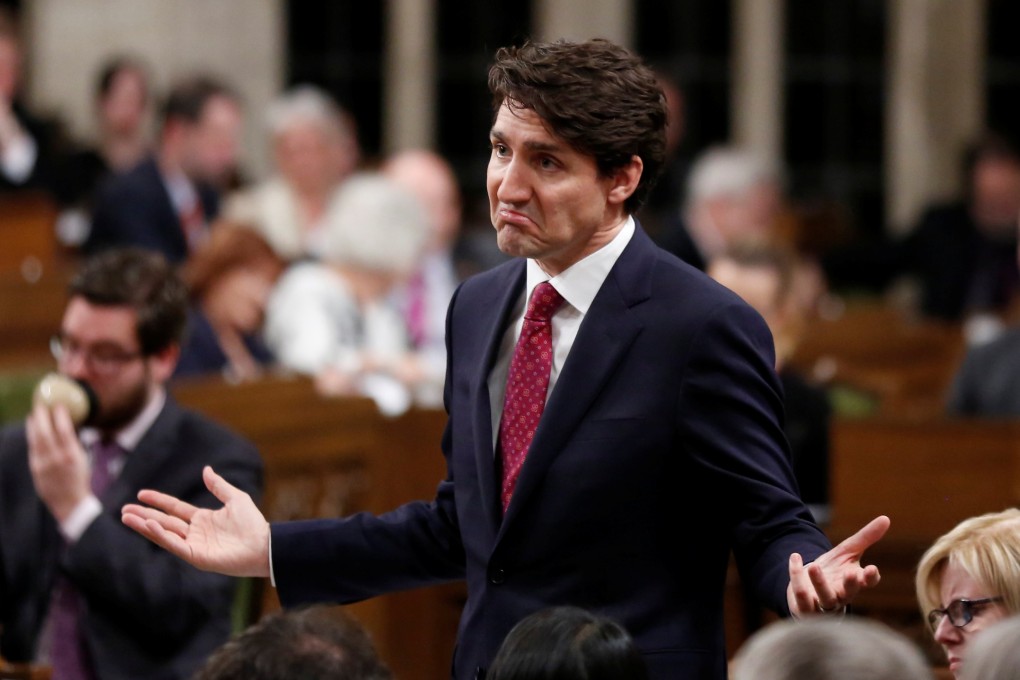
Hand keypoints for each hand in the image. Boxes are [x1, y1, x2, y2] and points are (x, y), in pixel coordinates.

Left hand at [26, 402, 91, 522]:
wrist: (70, 501)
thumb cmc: (79, 478)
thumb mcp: (82, 459)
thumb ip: (73, 443)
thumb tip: (66, 423)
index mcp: (72, 455)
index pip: (64, 430)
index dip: (60, 415)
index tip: (59, 405)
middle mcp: (57, 458)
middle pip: (46, 432)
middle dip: (42, 416)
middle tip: (42, 404)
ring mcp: (44, 464)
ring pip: (36, 439)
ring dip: (34, 424)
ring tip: (35, 413)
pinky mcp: (36, 469)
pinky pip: (33, 448)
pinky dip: (32, 436)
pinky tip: (32, 429)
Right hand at [121, 466, 270, 577]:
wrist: (263, 544)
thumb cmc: (252, 523)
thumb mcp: (235, 498)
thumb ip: (218, 486)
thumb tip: (206, 469)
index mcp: (202, 519)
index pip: (174, 508)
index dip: (158, 501)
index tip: (141, 493)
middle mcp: (195, 532)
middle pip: (163, 521)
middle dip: (143, 515)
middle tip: (124, 510)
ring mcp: (193, 545)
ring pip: (164, 533)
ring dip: (145, 526)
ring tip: (126, 517)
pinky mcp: (195, 556)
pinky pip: (174, 544)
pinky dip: (160, 535)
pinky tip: (148, 525)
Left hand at [787, 515, 889, 616]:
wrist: (808, 588)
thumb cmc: (834, 570)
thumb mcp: (848, 551)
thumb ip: (866, 538)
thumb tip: (886, 518)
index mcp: (855, 582)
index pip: (868, 582)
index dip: (871, 577)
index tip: (872, 568)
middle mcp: (842, 596)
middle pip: (849, 594)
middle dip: (851, 585)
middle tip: (850, 573)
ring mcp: (823, 604)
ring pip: (825, 598)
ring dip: (819, 583)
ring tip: (814, 566)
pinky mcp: (805, 608)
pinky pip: (801, 596)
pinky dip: (796, 576)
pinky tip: (795, 558)